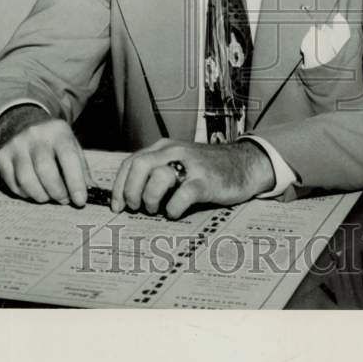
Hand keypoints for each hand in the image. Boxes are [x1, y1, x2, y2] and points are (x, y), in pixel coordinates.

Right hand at [0, 104, 91, 205]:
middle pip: (45, 170)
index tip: (80, 201)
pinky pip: (13, 184)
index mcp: (58, 131)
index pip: (68, 157)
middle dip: (57, 192)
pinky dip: (25, 194)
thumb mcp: (71, 145)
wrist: (23, 122)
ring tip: (49, 196)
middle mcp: (36, 135)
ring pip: (27, 180)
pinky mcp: (2, 156)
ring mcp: (16, 145)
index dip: (75, 182)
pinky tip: (34, 190)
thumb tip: (92, 192)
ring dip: (41, 196)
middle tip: (63, 199)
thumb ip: (82, 168)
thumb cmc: (54, 140)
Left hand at [110, 139, 274, 219]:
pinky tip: (174, 213)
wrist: (245, 163)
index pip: (131, 162)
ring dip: (150, 199)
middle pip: (139, 166)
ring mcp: (191, 165)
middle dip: (130, 191)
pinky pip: (182, 195)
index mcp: (164, 147)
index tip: (117, 206)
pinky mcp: (206, 181)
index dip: (119, 186)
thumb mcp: (180, 161)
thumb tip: (131, 196)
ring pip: (157, 178)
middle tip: (135, 208)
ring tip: (156, 210)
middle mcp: (175, 152)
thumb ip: (158, 171)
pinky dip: (173, 209)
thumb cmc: (208, 168)